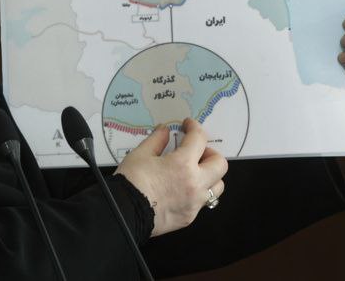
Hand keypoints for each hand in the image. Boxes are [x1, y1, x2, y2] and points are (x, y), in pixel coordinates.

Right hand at [115, 117, 227, 236]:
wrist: (124, 214)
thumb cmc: (131, 181)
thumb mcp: (141, 154)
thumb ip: (157, 140)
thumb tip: (165, 130)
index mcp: (183, 164)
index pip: (199, 139)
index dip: (194, 127)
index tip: (187, 125)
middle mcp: (195, 183)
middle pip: (220, 164)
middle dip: (210, 153)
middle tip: (195, 151)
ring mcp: (195, 203)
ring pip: (217, 187)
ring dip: (210, 175)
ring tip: (193, 172)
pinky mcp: (189, 217)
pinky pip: (202, 202)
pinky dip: (197, 192)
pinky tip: (182, 189)